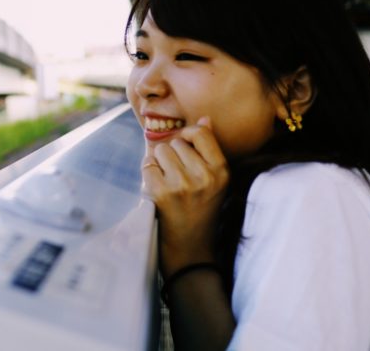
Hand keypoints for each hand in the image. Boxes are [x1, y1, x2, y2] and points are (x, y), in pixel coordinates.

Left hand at [141, 117, 229, 276]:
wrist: (191, 250)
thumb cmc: (201, 210)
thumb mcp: (215, 181)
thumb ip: (209, 149)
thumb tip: (204, 119)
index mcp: (221, 170)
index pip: (199, 132)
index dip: (187, 136)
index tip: (185, 149)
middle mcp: (204, 176)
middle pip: (176, 141)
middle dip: (172, 154)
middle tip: (178, 177)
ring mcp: (183, 185)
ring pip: (160, 150)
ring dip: (159, 163)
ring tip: (169, 182)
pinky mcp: (162, 193)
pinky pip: (147, 165)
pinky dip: (149, 175)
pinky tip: (158, 190)